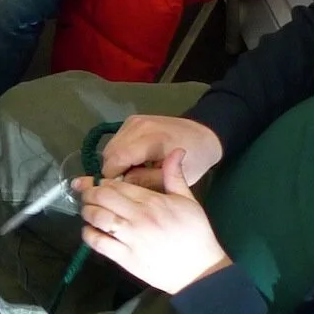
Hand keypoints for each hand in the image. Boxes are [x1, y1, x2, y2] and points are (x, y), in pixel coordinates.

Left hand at [75, 151, 230, 293]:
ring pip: (97, 218)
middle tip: (86, 195)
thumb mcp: (188, 201)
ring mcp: (131, 238)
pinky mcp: (125, 258)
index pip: (117, 185)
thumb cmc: (195, 233)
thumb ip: (175, 176)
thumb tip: (176, 150)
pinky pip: (99, 243)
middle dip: (89, 193)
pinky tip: (89, 230)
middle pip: (102, 198)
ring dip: (87, 211)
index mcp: (153, 201)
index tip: (93, 182)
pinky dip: (89, 234)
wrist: (200, 270)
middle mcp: (139, 217)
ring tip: (87, 210)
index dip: (100, 182)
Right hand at [99, 113, 225, 190]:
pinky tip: (133, 162)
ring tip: (131, 173)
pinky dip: (118, 154)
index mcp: (152, 140)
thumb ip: (146, 181)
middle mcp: (138, 126)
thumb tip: (122, 183)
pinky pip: (115, 142)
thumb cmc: (194, 159)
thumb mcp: (175, 178)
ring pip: (109, 147)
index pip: (117, 159)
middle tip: (127, 185)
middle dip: (113, 171)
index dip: (112, 177)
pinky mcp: (131, 121)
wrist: (204, 133)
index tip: (119, 191)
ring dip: (115, 163)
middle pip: (109, 153)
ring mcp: (133, 122)